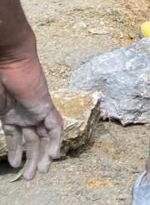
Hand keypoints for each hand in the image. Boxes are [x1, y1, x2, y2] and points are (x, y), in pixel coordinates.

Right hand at [0, 59, 62, 180]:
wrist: (9, 62)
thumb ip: (2, 125)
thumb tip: (2, 131)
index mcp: (10, 115)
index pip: (17, 137)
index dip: (17, 151)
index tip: (15, 165)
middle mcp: (25, 115)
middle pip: (32, 141)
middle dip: (31, 160)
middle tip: (29, 177)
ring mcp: (36, 111)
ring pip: (43, 138)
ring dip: (42, 156)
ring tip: (39, 172)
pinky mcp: (46, 106)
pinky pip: (55, 127)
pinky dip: (55, 141)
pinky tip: (53, 155)